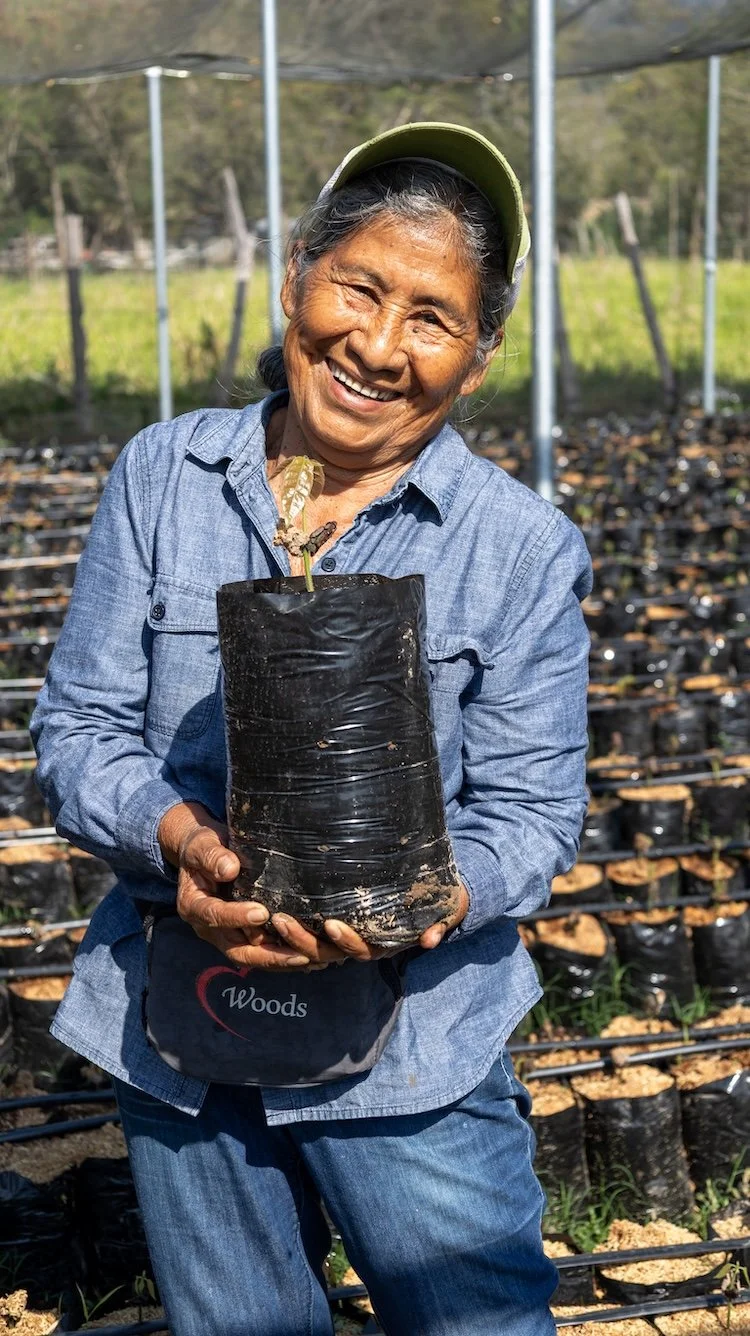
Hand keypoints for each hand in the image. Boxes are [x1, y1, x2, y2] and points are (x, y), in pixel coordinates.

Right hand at [158, 801, 346, 971]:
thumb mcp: (201, 845)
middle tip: (298, 955)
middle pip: (238, 951)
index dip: (237, 917)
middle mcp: (209, 928)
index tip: (262, 913)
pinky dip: (285, 956)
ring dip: (282, 961)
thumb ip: (211, 856)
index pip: (214, 916)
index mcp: (193, 906)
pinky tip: (311, 957)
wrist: (203, 854)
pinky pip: (264, 951)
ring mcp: (227, 935)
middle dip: (269, 956)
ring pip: (254, 957)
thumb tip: (230, 869)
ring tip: (311, 960)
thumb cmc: (202, 846)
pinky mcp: (243, 935)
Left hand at [271, 883, 470, 962]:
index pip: (359, 949)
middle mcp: (359, 943)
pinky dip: (285, 930)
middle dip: (302, 939)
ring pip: (308, 944)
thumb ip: (441, 922)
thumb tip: (431, 939)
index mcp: (382, 942)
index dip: (344, 941)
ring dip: (288, 936)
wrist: (438, 890)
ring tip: (268, 916)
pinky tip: (264, 911)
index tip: (330, 924)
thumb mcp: (448, 907)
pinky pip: (305, 931)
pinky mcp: (330, 922)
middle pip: (324, 951)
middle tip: (280, 919)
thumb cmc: (443, 898)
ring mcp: (342, 935)